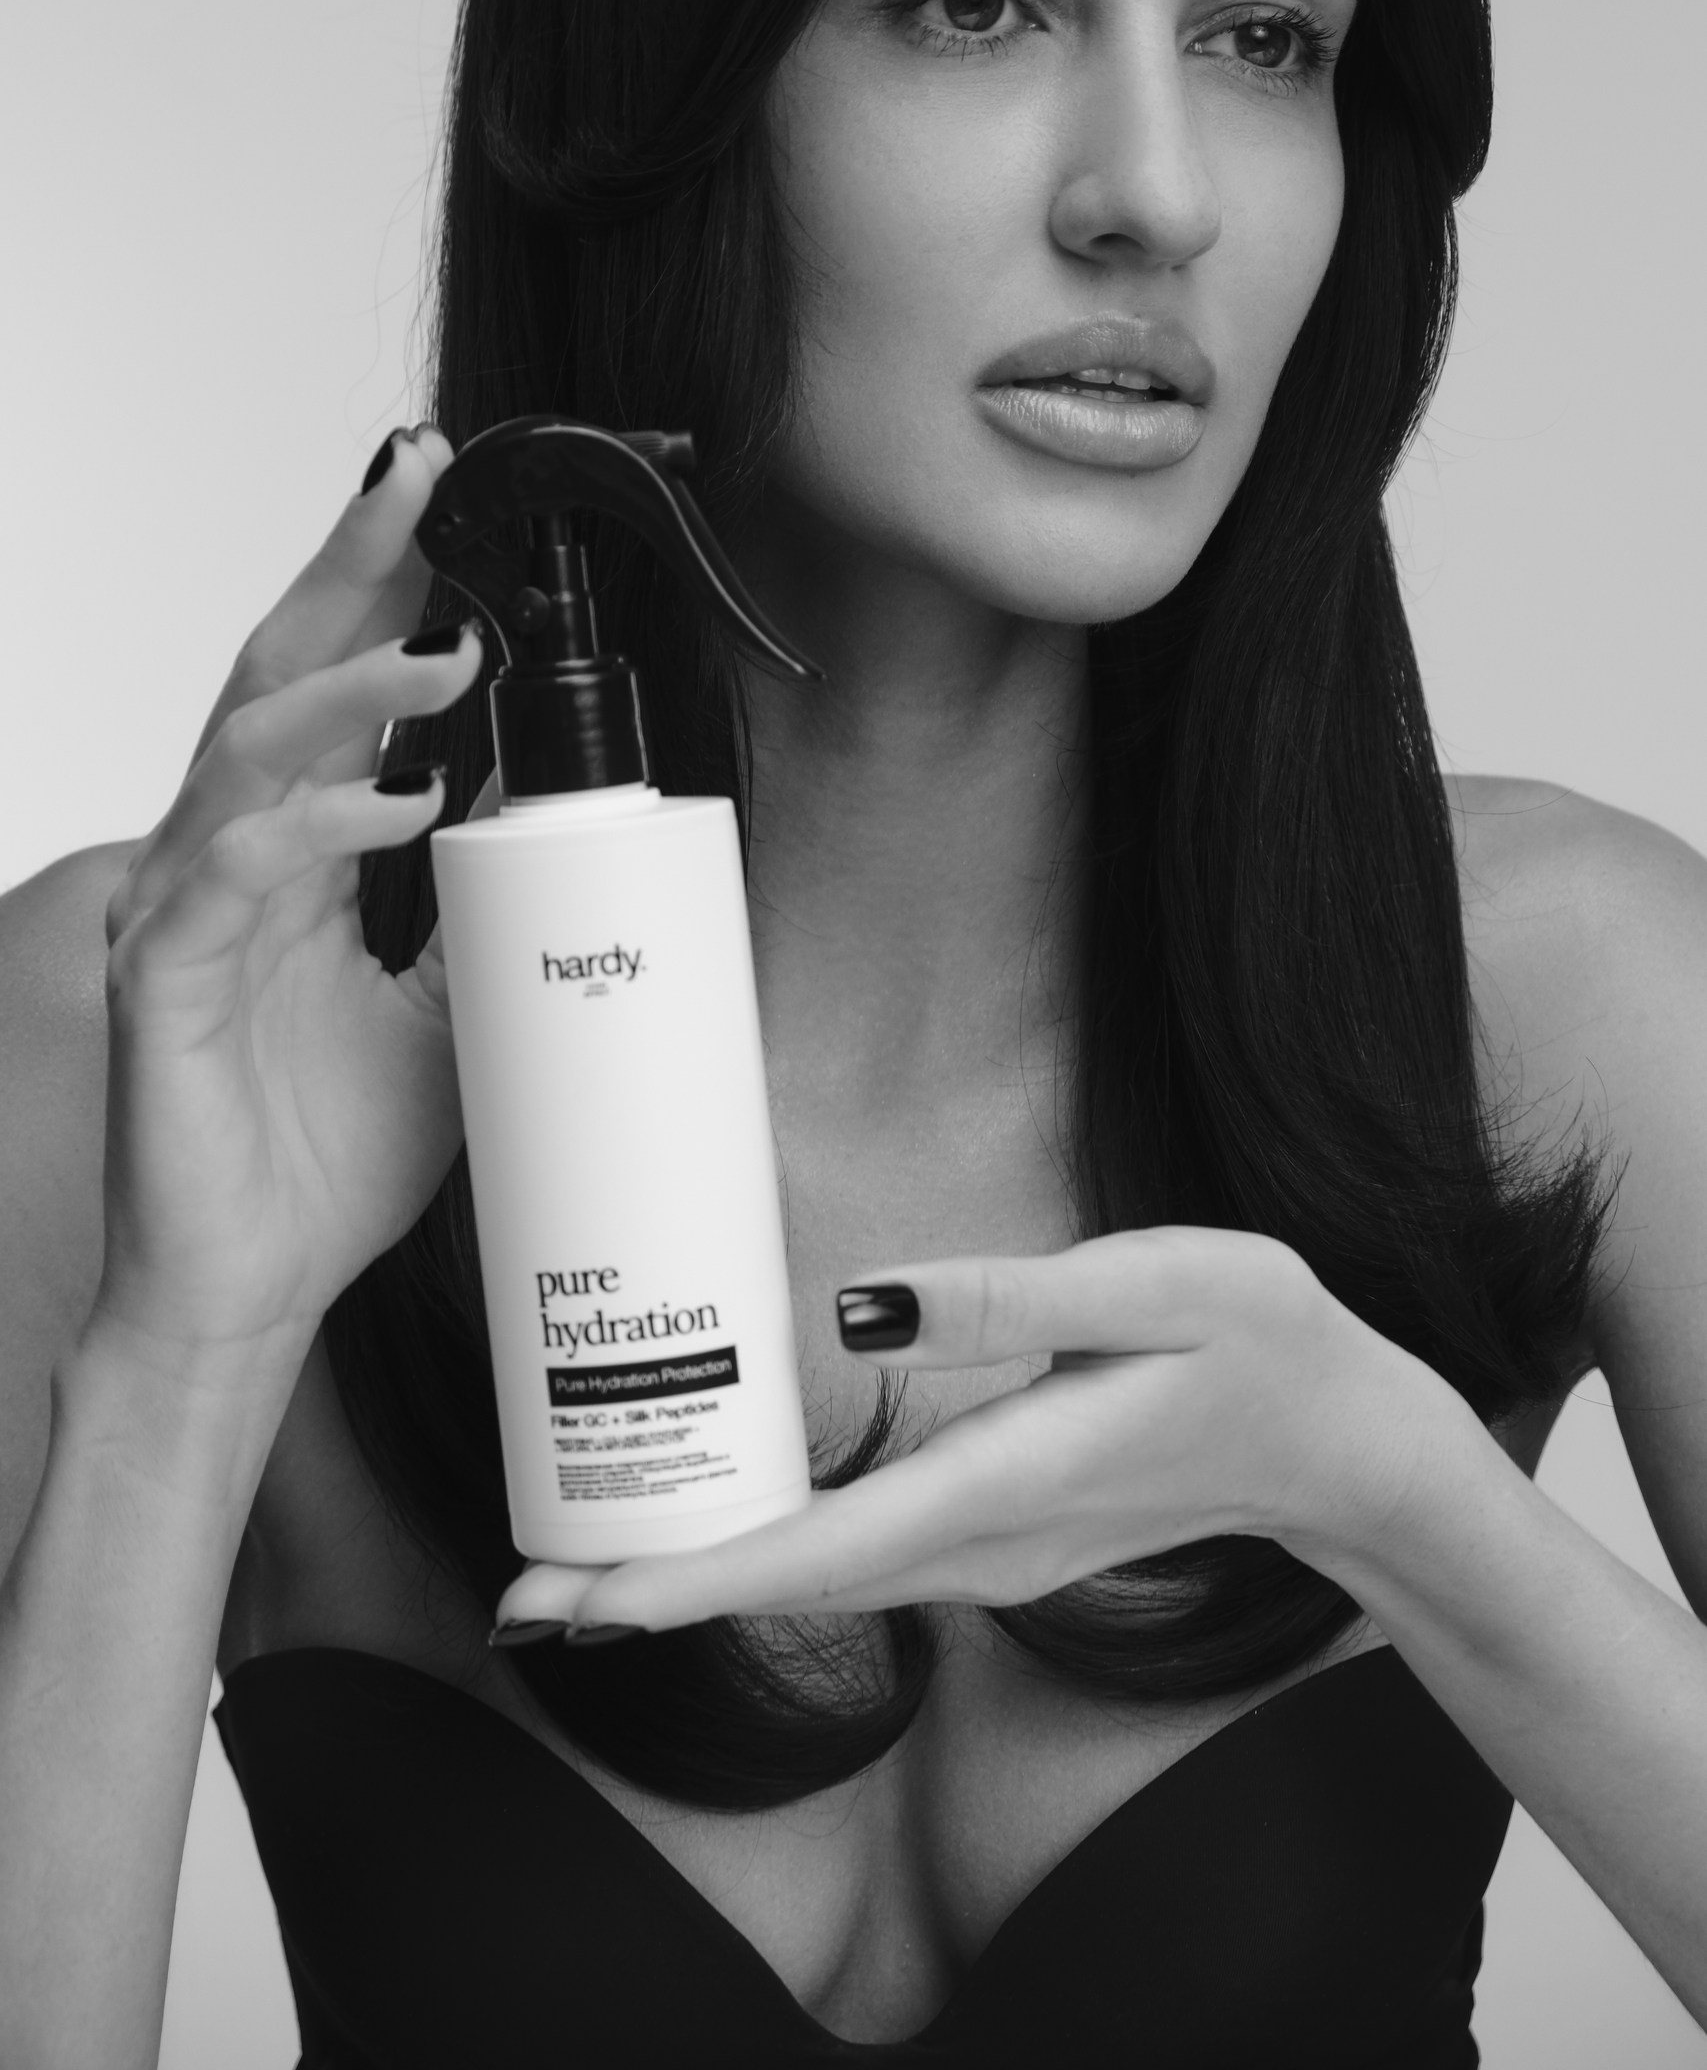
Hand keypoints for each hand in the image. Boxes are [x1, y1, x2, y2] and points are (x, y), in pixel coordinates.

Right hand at [97, 429, 484, 1365]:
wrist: (253, 1288)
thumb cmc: (329, 1152)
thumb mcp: (451, 1007)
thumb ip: (483, 906)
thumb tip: (546, 810)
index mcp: (293, 850)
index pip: (334, 685)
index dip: (383, 589)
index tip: (448, 504)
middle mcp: (230, 856)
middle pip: (278, 671)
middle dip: (351, 568)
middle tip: (419, 479)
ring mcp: (185, 909)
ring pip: (250, 750)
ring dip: (349, 689)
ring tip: (446, 656)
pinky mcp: (157, 978)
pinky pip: (231, 874)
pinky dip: (314, 827)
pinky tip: (395, 808)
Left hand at [496, 1227, 1445, 1635]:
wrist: (1350, 1453)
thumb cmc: (1266, 1346)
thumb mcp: (1157, 1279)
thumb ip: (1006, 1296)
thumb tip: (854, 1306)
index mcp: (1003, 1482)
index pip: (814, 1551)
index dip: (685, 1579)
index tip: (574, 1604)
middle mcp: (979, 1544)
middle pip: (788, 1580)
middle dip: (651, 1589)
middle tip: (518, 1589)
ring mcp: (988, 1556)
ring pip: (816, 1576)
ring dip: (699, 1571)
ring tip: (580, 1551)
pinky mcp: (996, 1536)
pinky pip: (858, 1553)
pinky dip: (769, 1548)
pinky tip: (720, 1514)